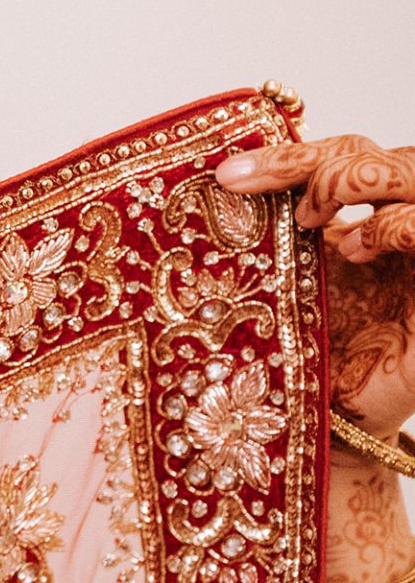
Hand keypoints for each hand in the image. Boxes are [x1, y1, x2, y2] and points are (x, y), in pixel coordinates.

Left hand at [218, 135, 414, 582]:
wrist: (313, 429)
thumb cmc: (281, 360)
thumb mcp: (259, 288)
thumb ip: (248, 237)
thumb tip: (191, 184)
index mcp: (338, 221)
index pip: (332, 154)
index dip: (287, 153)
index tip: (227, 174)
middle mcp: (382, 229)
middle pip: (373, 156)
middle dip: (325, 164)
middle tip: (291, 205)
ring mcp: (412, 258)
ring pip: (411, 177)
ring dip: (363, 187)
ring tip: (328, 236)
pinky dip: (394, 224)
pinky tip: (355, 250)